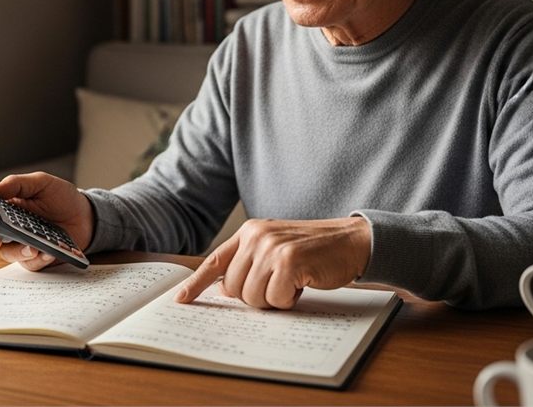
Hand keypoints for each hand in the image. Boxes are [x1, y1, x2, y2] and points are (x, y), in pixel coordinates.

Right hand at [0, 171, 94, 270]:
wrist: (86, 215)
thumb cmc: (61, 197)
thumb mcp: (40, 183)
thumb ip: (15, 184)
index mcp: (6, 206)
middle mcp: (9, 226)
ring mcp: (21, 243)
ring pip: (8, 253)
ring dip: (19, 251)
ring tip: (34, 247)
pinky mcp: (35, 258)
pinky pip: (30, 263)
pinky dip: (38, 259)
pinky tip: (47, 252)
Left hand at [174, 217, 371, 309]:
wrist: (351, 241)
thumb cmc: (314, 251)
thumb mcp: (276, 248)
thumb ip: (250, 263)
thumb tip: (224, 291)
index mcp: (249, 232)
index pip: (215, 261)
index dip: (196, 283)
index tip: (180, 299)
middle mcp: (256, 236)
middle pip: (234, 289)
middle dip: (256, 297)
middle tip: (280, 285)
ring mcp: (272, 248)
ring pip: (253, 298)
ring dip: (275, 299)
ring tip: (293, 282)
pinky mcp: (289, 262)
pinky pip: (275, 299)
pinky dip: (290, 300)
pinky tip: (304, 283)